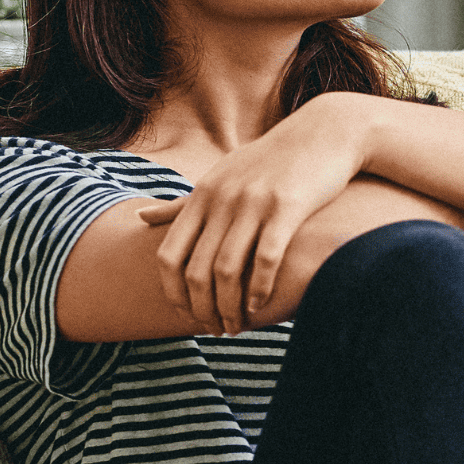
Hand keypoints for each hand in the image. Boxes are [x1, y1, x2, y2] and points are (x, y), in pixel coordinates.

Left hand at [136, 92, 372, 333]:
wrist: (323, 133)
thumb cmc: (268, 162)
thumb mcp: (219, 176)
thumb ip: (181, 204)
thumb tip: (140, 218)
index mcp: (202, 195)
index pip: (169, 256)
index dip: (173, 293)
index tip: (186, 314)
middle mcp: (222, 199)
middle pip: (197, 271)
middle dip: (202, 309)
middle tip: (214, 330)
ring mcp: (253, 203)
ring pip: (228, 271)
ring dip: (229, 307)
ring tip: (236, 326)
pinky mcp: (287, 207)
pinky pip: (266, 260)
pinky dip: (259, 290)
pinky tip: (261, 307)